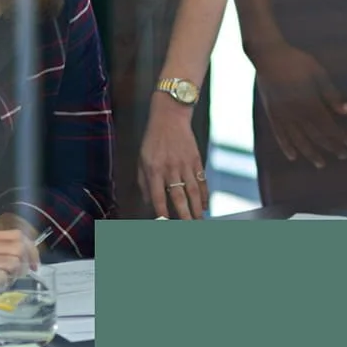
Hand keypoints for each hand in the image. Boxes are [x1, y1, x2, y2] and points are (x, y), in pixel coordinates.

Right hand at [0, 228, 36, 310]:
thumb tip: (9, 261)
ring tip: (8, 283)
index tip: (32, 264)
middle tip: (25, 275)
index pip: (17, 236)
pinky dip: (5, 285)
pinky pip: (0, 277)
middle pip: (20, 246)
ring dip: (16, 275)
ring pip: (14, 261)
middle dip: (28, 262)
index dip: (30, 250)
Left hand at [140, 95, 206, 218]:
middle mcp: (170, 168)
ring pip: (193, 191)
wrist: (170, 117)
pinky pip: (201, 181)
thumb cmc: (153, 140)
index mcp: (154, 169)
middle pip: (179, 197)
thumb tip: (149, 203)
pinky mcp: (196, 160)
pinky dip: (204, 195)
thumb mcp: (142, 159)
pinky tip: (204, 206)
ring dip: (196, 209)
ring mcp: (185, 164)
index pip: (158, 196)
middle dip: (184, 215)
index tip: (165, 225)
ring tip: (199, 221)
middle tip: (188, 228)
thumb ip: (144, 182)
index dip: (162, 213)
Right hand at [254, 43, 346, 168]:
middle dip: (330, 147)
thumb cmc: (296, 61)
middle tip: (342, 156)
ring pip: (298, 140)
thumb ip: (332, 94)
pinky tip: (293, 157)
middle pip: (316, 136)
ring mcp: (282, 115)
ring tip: (320, 164)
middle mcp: (296, 113)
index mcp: (310, 102)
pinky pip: (279, 135)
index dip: (339, 136)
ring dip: (311, 153)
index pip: (328, 126)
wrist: (268, 56)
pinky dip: (286, 147)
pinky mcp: (272, 114)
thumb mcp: (318, 74)